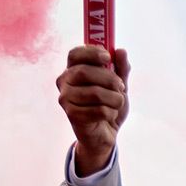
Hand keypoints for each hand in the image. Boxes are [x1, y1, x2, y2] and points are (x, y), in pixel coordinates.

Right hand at [56, 46, 130, 175]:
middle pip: (84, 72)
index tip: (108, 57)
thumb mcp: (117, 86)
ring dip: (114, 98)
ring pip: (95, 93)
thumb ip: (120, 69)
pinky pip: (98, 110)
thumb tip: (121, 51)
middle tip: (120, 86)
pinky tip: (109, 116)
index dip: (91, 52)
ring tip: (117, 103)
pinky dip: (111, 112)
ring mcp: (65, 99)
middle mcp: (64, 82)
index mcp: (72, 70)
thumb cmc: (108, 106)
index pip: (75, 54)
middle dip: (109, 79)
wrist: (104, 135)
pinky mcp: (71, 115)